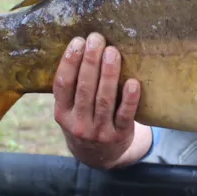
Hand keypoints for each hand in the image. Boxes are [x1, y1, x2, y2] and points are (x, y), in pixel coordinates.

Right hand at [53, 32, 148, 168]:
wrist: (99, 156)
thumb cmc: (85, 121)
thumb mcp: (70, 110)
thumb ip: (74, 87)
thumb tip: (84, 46)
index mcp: (62, 113)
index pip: (63, 84)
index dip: (69, 62)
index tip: (78, 41)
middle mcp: (78, 124)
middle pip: (84, 88)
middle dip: (91, 61)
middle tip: (97, 39)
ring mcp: (99, 132)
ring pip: (104, 99)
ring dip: (108, 74)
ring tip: (112, 52)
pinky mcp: (119, 135)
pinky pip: (125, 115)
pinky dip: (129, 99)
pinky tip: (134, 83)